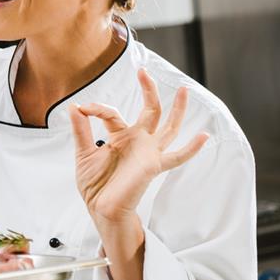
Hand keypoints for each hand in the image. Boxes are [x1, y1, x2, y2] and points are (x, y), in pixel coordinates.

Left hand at [68, 68, 209, 224]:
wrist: (102, 208)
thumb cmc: (95, 185)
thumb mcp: (84, 153)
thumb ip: (81, 131)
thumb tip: (74, 107)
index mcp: (120, 136)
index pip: (112, 113)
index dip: (97, 108)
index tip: (83, 109)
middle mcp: (137, 141)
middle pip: (150, 110)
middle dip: (148, 90)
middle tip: (144, 71)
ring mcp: (148, 151)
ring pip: (168, 126)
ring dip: (177, 109)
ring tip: (184, 90)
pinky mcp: (154, 164)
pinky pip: (177, 156)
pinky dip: (192, 148)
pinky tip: (205, 136)